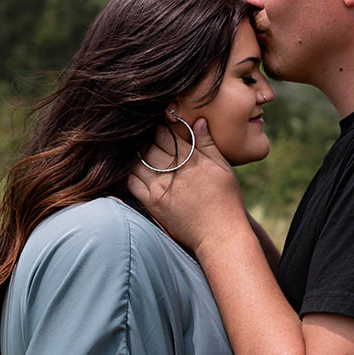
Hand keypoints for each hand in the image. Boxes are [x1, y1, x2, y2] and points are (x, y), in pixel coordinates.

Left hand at [128, 118, 245, 253]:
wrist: (219, 234)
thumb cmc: (226, 200)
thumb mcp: (223, 167)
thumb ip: (208, 143)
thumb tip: (199, 121)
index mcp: (190, 159)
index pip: (164, 133)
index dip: (158, 125)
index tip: (157, 122)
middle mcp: (173, 171)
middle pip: (148, 145)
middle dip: (145, 138)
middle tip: (142, 133)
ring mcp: (159, 187)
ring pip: (137, 161)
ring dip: (135, 153)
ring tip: (137, 149)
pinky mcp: (152, 203)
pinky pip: (131, 182)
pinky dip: (127, 172)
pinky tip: (129, 168)